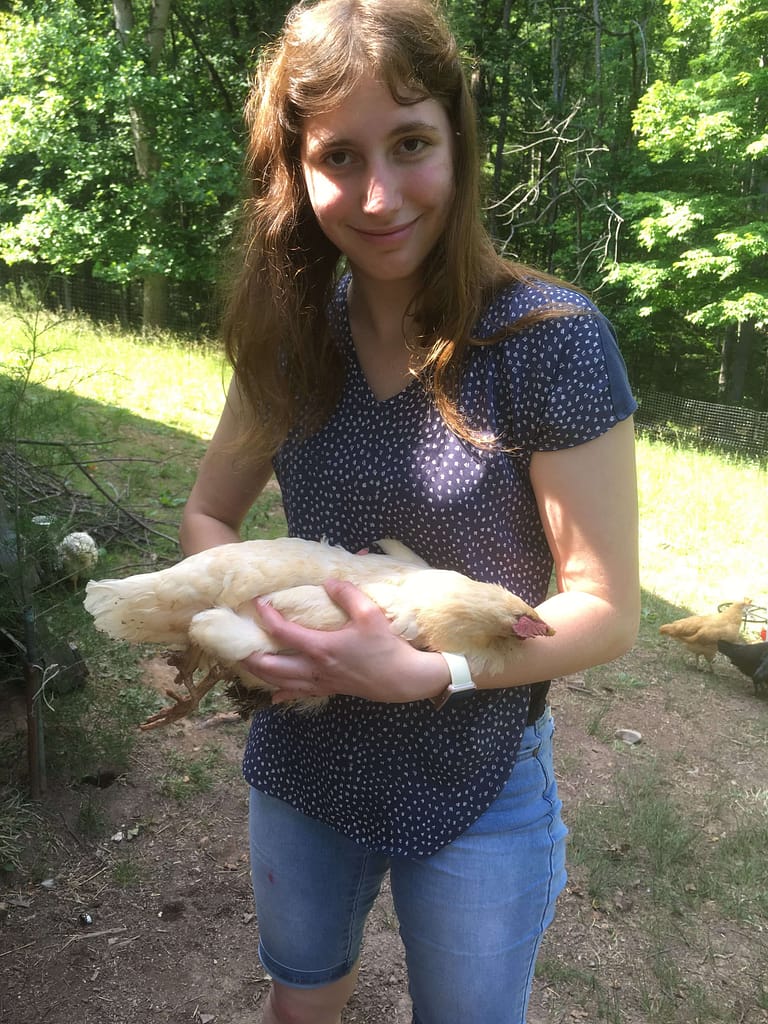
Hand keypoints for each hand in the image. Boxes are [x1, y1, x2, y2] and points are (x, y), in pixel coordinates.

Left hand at [240, 579, 449, 704]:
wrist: (402, 679)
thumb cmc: (386, 646)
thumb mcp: (370, 614)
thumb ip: (347, 595)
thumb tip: (328, 581)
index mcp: (321, 648)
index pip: (283, 632)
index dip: (266, 616)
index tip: (257, 603)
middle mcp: (314, 668)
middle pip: (270, 666)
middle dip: (249, 655)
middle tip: (237, 642)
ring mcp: (320, 682)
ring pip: (279, 683)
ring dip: (260, 673)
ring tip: (247, 662)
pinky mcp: (328, 690)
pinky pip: (298, 695)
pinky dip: (281, 693)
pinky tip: (272, 695)